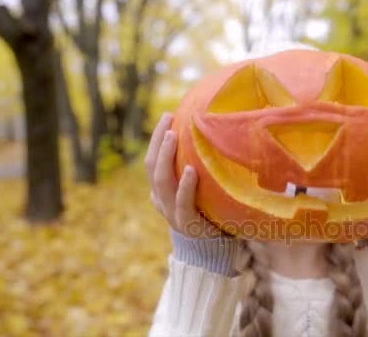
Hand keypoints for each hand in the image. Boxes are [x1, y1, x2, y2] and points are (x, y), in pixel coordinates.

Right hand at [144, 113, 220, 237]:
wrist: (211, 250)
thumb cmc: (209, 214)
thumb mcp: (199, 190)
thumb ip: (199, 170)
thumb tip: (214, 136)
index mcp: (161, 192)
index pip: (152, 161)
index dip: (156, 139)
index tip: (167, 116)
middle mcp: (162, 200)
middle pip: (152, 167)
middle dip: (157, 142)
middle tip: (167, 120)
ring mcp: (171, 212)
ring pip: (162, 181)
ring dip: (166, 157)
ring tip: (172, 136)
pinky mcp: (186, 224)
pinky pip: (182, 203)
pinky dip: (185, 186)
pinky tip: (191, 171)